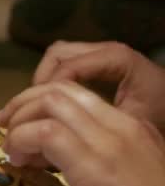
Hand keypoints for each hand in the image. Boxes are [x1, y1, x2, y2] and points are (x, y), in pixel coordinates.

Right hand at [34, 41, 164, 133]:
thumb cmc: (160, 120)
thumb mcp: (126, 126)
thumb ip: (89, 125)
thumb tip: (48, 135)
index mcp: (117, 59)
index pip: (68, 68)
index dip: (47, 92)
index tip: (37, 118)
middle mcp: (106, 50)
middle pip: (57, 55)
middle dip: (40, 83)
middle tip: (33, 111)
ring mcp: (101, 54)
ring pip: (57, 58)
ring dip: (44, 82)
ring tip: (39, 109)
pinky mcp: (98, 63)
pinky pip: (65, 65)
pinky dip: (53, 82)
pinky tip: (51, 106)